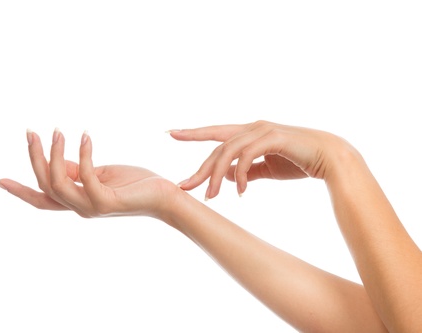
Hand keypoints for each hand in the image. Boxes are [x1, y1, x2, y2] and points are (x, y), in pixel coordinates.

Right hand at [0, 129, 177, 218]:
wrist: (165, 196)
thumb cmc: (136, 184)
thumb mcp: (101, 174)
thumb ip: (79, 171)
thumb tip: (58, 160)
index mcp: (79, 201)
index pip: (43, 198)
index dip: (20, 191)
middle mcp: (81, 208)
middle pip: (45, 185)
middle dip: (35, 158)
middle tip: (31, 132)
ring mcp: (92, 208)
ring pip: (58, 183)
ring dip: (54, 154)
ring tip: (58, 130)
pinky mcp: (106, 202)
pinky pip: (85, 176)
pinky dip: (83, 155)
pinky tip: (86, 137)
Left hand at [169, 120, 353, 198]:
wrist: (331, 159)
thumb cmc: (299, 161)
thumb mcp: (266, 168)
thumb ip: (247, 170)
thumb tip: (227, 177)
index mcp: (250, 133)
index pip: (215, 133)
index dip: (193, 133)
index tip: (171, 133)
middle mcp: (253, 128)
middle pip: (217, 148)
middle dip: (200, 169)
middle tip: (184, 187)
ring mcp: (262, 131)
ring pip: (228, 151)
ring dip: (216, 176)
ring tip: (211, 197)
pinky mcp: (274, 138)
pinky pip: (248, 156)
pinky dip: (241, 174)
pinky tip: (241, 191)